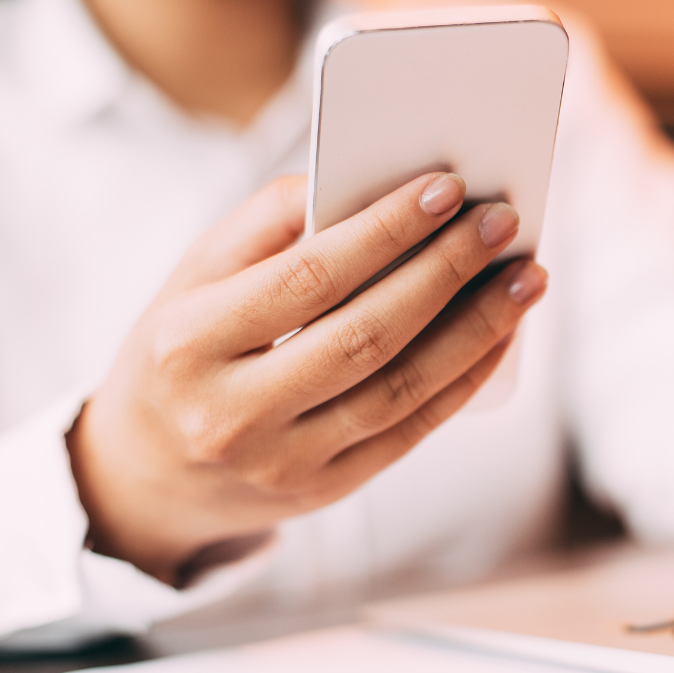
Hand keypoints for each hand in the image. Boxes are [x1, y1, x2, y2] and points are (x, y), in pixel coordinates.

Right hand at [67, 172, 546, 584]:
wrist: (147, 477)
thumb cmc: (180, 351)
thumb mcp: (191, 279)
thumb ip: (267, 224)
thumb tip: (366, 182)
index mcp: (190, 342)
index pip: (308, 278)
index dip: (386, 231)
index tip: (449, 187)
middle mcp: (234, 413)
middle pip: (367, 336)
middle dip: (447, 273)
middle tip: (504, 223)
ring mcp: (284, 462)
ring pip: (402, 389)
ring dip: (478, 328)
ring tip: (527, 276)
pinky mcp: (326, 491)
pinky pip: (412, 430)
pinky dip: (466, 378)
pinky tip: (502, 334)